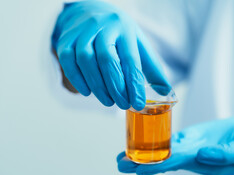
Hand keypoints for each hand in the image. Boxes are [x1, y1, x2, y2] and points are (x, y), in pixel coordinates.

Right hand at [52, 1, 170, 109]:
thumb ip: (151, 68)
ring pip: (86, 60)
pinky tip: (87, 92)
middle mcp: (103, 28)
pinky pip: (68, 60)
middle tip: (123, 105)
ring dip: (97, 85)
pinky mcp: (66, 39)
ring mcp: (82, 32)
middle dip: (116, 86)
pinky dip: (77, 78)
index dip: (134, 84)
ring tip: (108, 102)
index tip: (138, 104)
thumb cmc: (118, 33)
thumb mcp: (138, 44)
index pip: (131, 59)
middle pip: (107, 59)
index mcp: (125, 30)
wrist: (90, 10)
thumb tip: (166, 91)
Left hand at [117, 116, 233, 174]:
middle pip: (166, 160)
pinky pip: (171, 140)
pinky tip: (141, 142)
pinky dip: (156, 141)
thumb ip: (225, 154)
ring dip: (144, 154)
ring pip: (165, 152)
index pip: (180, 162)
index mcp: (207, 162)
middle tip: (122, 164)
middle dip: (143, 163)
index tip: (141, 167)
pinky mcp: (191, 138)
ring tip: (123, 156)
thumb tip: (204, 154)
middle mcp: (195, 158)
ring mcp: (192, 148)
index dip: (160, 164)